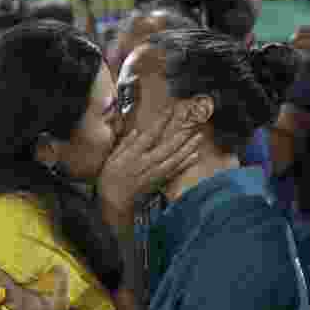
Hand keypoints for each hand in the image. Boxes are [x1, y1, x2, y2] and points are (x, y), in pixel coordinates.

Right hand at [98, 108, 202, 222]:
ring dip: (188, 147)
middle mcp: (146, 163)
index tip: (169, 110)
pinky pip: (175, 171)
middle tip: (192, 123)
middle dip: (181, 135)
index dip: (160, 121)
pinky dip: (186, 163)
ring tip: (199, 137)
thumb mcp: (111, 158)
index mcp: (133, 155)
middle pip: (167, 147)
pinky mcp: (159, 181)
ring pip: (174, 158)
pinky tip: (195, 156)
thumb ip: (125, 144)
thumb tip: (136, 131)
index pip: (149, 135)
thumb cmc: (110, 177)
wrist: (115, 199)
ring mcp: (154, 173)